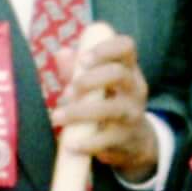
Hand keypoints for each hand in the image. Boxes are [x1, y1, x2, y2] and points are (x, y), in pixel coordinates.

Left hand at [47, 28, 157, 178]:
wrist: (134, 140)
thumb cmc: (107, 103)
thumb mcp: (95, 84)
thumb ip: (76, 69)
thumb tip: (61, 54)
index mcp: (127, 69)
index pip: (126, 46)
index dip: (105, 49)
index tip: (82, 59)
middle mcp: (134, 88)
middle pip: (118, 74)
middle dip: (90, 79)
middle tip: (68, 90)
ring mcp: (133, 113)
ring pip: (112, 108)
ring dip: (80, 112)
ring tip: (57, 117)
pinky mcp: (127, 138)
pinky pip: (107, 139)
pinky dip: (87, 142)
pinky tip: (70, 143)